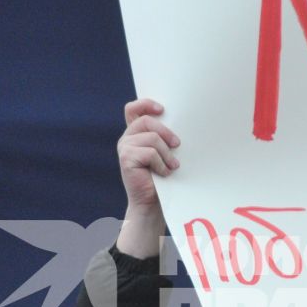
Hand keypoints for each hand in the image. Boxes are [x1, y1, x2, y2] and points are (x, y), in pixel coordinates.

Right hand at [116, 97, 177, 258]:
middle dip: (165, 132)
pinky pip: (150, 153)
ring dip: (166, 153)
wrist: (152, 203)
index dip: (146, 103)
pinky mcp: (126, 159)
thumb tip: (181, 122)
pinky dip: (161, 164)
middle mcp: (127, 138)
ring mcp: (124, 148)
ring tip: (172, 166)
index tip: (162, 109)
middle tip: (177, 144)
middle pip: (146, 120)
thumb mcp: (164, 152)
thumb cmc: (162, 177)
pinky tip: (164, 173)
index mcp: (135, 133)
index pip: (133, 108)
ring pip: (151, 138)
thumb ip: (164, 136)